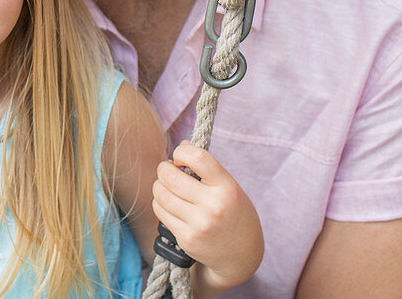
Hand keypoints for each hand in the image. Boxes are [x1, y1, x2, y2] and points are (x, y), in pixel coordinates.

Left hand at [152, 142, 263, 292]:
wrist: (242, 257)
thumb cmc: (235, 215)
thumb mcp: (231, 187)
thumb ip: (207, 167)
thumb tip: (182, 144)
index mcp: (227, 188)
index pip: (198, 157)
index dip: (182, 151)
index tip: (180, 156)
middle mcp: (212, 206)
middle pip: (170, 176)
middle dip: (163, 169)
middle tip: (167, 170)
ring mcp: (198, 224)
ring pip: (161, 194)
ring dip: (159, 186)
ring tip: (166, 186)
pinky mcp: (186, 238)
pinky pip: (161, 212)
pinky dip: (160, 203)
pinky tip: (169, 204)